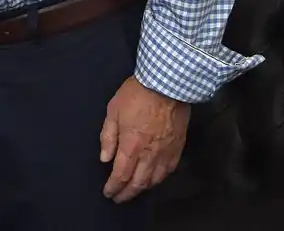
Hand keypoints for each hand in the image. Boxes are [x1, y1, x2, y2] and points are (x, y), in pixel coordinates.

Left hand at [99, 76, 188, 202]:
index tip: (108, 192)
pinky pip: (168, 171)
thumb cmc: (136, 95)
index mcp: (131, 145)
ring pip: (154, 180)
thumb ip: (108, 137)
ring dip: (142, 188)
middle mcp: (149, 154)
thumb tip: (105, 159)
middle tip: (118, 198)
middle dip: (126, 193)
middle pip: (138, 182)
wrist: (167, 84)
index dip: (113, 187)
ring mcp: (165, 153)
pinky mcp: (178, 148)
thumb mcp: (113, 111)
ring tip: (133, 191)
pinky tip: (153, 180)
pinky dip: (159, 179)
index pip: (121, 174)